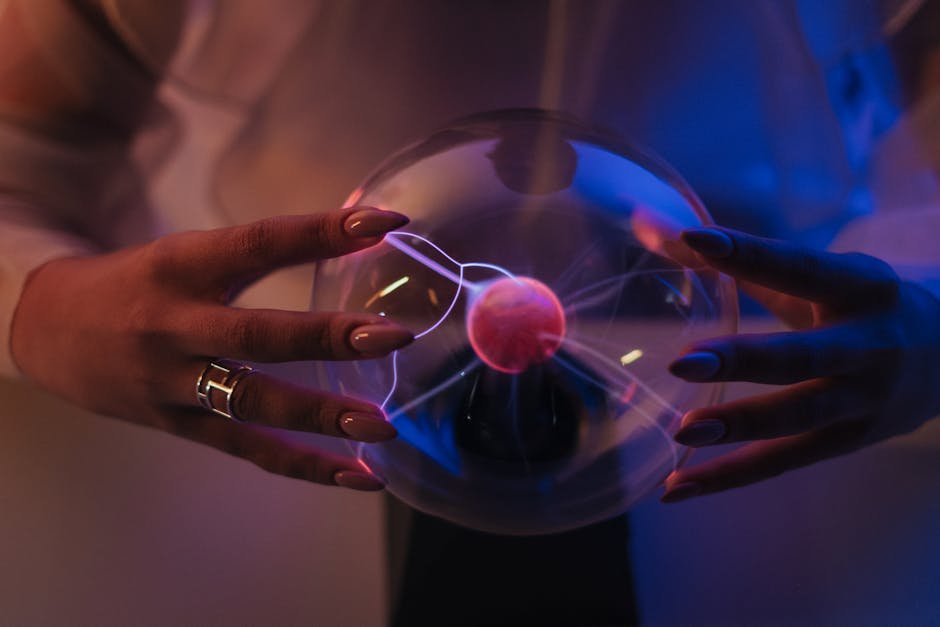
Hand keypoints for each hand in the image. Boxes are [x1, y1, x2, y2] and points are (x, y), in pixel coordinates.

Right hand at [11, 207, 411, 490]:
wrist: (45, 329)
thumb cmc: (137, 284)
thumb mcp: (185, 254)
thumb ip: (256, 255)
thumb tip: (354, 238)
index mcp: (181, 265)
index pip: (259, 242)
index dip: (322, 232)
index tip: (386, 222)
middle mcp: (175, 324)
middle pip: (256, 334)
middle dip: (326, 337)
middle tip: (393, 338)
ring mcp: (174, 382)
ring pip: (252, 403)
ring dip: (321, 416)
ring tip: (384, 426)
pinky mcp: (178, 425)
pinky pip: (248, 449)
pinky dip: (306, 465)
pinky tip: (360, 474)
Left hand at [662, 226, 939, 501]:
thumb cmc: (864, 305)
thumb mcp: (820, 272)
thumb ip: (738, 256)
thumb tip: (647, 223)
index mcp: (862, 287)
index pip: (800, 267)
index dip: (749, 254)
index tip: (695, 238)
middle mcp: (870, 346)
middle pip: (802, 356)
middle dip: (743, 360)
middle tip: (682, 362)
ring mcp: (864, 401)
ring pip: (797, 419)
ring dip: (738, 427)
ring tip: (682, 432)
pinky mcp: (850, 442)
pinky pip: (783, 463)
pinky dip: (729, 477)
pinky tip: (677, 486)